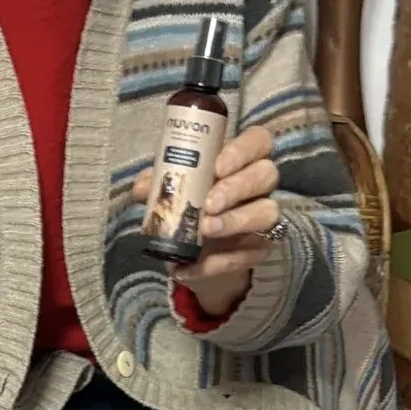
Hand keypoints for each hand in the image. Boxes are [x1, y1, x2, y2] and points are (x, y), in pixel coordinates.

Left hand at [134, 124, 281, 315]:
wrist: (192, 252)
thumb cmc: (187, 207)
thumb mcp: (169, 192)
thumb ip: (157, 184)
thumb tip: (143, 188)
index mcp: (240, 161)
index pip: (257, 141)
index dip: (243, 150)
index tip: (218, 166)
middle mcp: (259, 186)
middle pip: (266, 174)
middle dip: (237, 187)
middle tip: (209, 203)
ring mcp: (263, 218)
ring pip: (267, 212)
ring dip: (235, 221)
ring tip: (205, 229)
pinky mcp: (258, 250)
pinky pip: (245, 256)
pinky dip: (213, 264)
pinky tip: (186, 267)